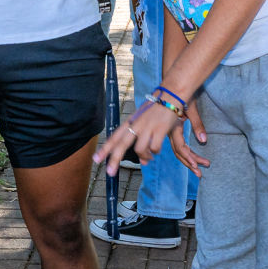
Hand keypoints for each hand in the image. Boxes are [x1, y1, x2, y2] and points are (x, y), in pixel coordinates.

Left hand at [93, 98, 210, 178]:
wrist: (171, 96)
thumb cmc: (157, 110)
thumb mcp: (144, 122)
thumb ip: (141, 141)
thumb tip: (144, 162)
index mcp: (130, 121)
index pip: (115, 136)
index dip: (105, 148)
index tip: (96, 159)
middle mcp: (136, 124)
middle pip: (122, 144)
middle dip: (114, 159)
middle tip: (110, 172)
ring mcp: (148, 127)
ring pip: (140, 149)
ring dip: (144, 157)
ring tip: (148, 158)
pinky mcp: (160, 129)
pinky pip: (154, 147)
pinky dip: (155, 152)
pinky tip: (157, 150)